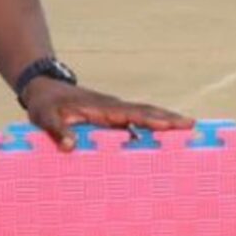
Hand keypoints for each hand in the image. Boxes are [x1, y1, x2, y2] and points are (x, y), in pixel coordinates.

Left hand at [19, 78, 193, 151]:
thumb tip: (71, 147)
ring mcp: (114, 110)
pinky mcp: (111, 115)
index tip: (171, 124)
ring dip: (164, 120)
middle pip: (146, 110)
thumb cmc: (45, 104)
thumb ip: (58, 131)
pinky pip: (136, 120)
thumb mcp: (46, 117)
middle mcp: (113, 107)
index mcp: (102, 108)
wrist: (44, 88)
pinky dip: (152, 124)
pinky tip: (162, 136)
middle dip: (168, 118)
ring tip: (187, 129)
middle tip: (192, 125)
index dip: (151, 119)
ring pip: (144, 113)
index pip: (132, 113)